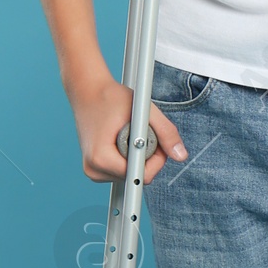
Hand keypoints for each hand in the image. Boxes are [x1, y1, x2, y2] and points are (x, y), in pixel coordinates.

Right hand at [69, 72, 186, 185]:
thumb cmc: (110, 97)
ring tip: (130, 134)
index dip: (155, 161)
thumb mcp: (143, 110)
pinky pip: (122, 171)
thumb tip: (181, 155)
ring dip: (138, 157)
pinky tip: (124, 140)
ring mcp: (92, 171)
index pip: (140, 177)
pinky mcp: (95, 169)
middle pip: (136, 177)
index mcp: (101, 158)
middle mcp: (94, 169)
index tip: (155, 141)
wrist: (87, 91)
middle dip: (147, 157)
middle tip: (143, 132)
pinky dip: (128, 158)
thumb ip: (166, 132)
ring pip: (130, 175)